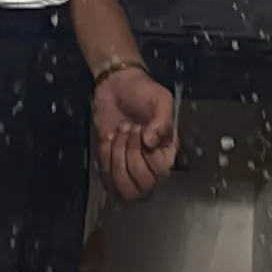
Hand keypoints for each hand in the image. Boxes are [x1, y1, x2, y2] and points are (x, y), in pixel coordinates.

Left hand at [92, 68, 177, 201]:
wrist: (116, 83)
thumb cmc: (142, 91)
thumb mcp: (160, 99)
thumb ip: (163, 121)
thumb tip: (150, 143)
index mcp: (166, 151)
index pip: (160, 170)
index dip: (147, 153)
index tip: (141, 128)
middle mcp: (150, 164)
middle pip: (143, 184)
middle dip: (130, 154)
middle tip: (128, 128)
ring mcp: (129, 166)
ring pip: (125, 188)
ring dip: (117, 158)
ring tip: (118, 133)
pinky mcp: (110, 163)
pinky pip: (107, 177)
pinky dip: (105, 155)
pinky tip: (108, 136)